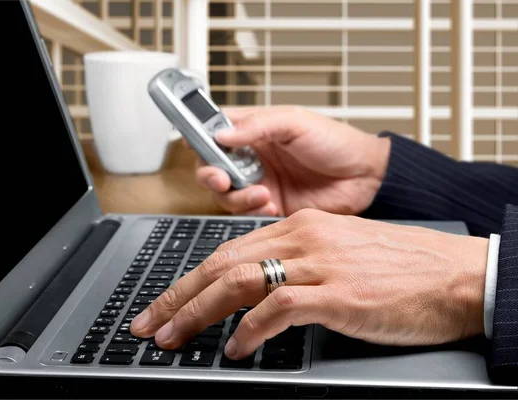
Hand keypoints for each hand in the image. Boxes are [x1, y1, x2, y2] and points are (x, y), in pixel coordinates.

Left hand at [130, 209, 487, 359]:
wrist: (454, 274)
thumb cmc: (400, 268)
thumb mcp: (338, 254)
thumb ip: (296, 264)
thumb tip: (256, 294)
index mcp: (301, 226)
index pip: (229, 250)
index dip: (190, 279)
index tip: (167, 302)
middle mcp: (304, 238)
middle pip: (221, 263)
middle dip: (177, 296)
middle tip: (149, 322)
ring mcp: (320, 264)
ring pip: (238, 282)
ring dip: (198, 313)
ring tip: (175, 338)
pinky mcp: (337, 293)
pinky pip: (277, 308)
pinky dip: (248, 331)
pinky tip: (236, 349)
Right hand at [190, 106, 390, 215]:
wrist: (365, 178)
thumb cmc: (335, 142)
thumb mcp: (295, 123)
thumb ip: (257, 126)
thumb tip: (222, 134)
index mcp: (254, 130)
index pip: (214, 131)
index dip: (200, 138)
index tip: (197, 146)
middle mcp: (252, 157)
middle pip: (211, 166)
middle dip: (210, 175)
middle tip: (222, 179)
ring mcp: (259, 183)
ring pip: (225, 194)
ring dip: (237, 196)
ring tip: (262, 193)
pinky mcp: (270, 206)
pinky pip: (246, 213)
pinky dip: (253, 211)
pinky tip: (272, 205)